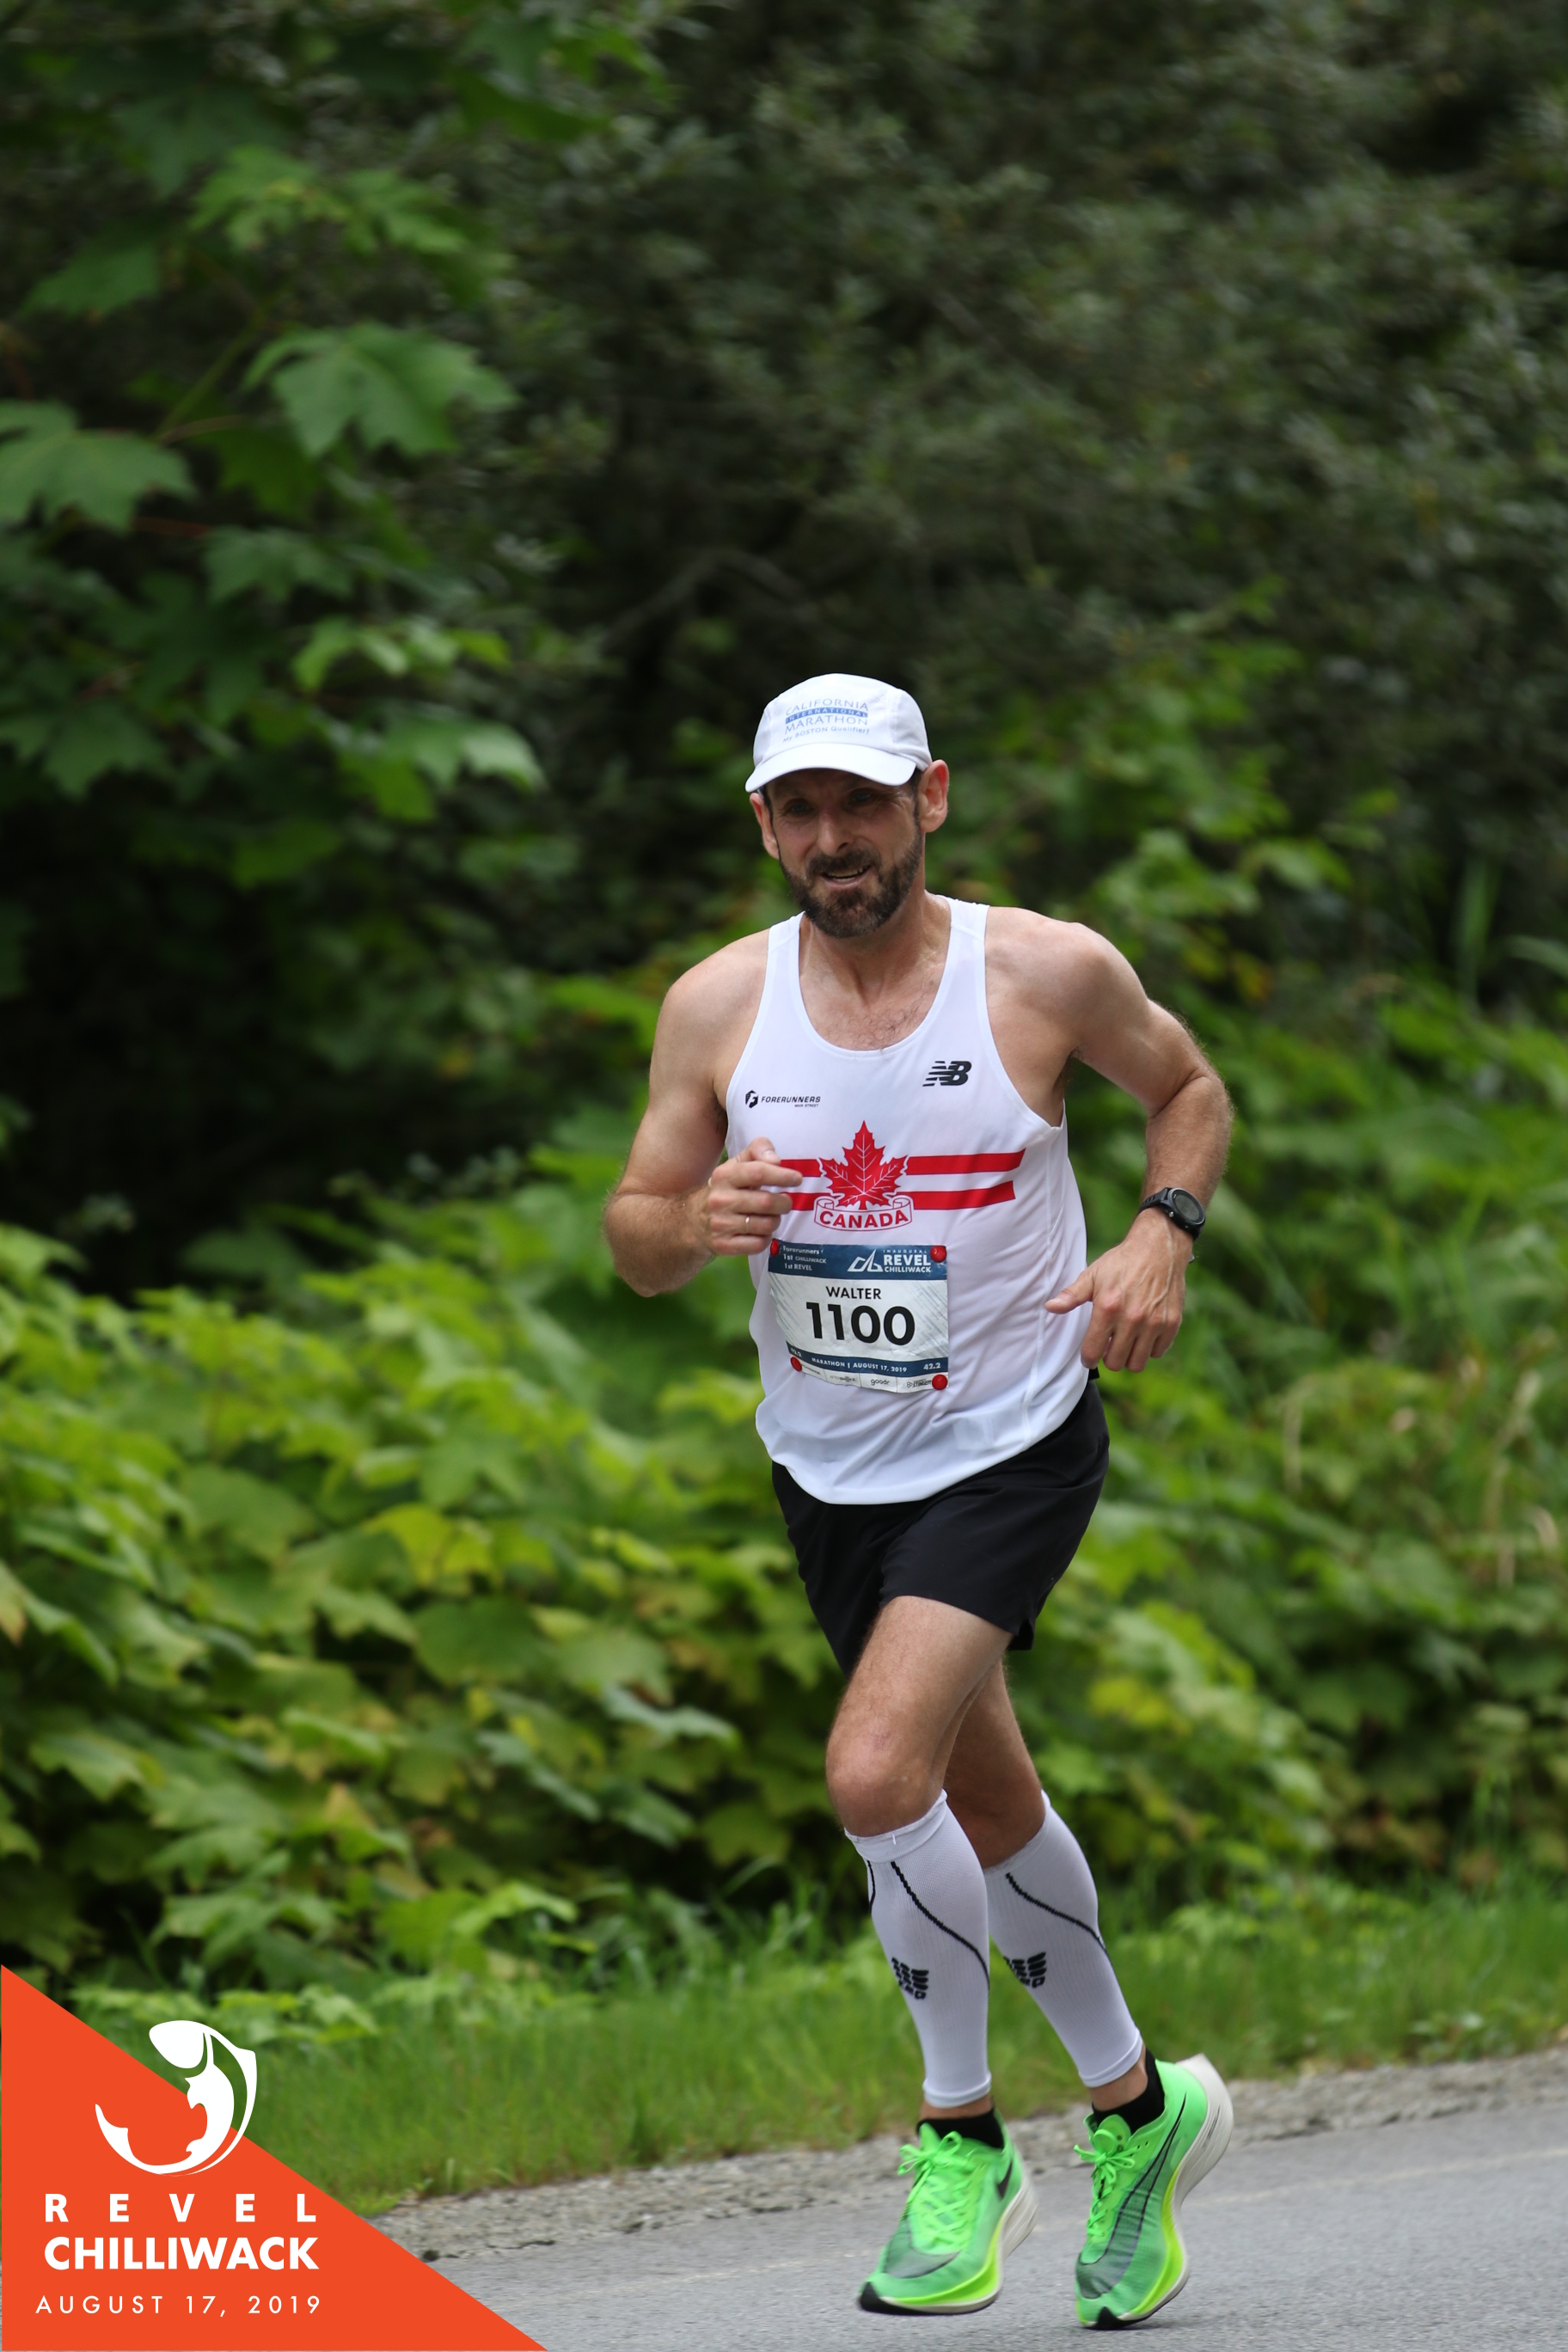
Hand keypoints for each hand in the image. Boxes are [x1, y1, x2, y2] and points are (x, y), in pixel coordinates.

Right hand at [692, 1135, 801, 1257]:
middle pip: (766, 1202)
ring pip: (766, 1225)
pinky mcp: (723, 1245)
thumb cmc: (725, 1189)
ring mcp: (720, 1224)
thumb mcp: (736, 1164)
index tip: (797, 1179)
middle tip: (785, 1203)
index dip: (781, 1176)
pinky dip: (766, 1238)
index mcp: (724, 1176)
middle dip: (784, 1203)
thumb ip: (757, 1151)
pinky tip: (761, 1231)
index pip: (757, 1172)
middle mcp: (720, 1200)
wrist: (693, 1221)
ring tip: (771, 1216)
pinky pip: (758, 1244)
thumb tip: (776, 1160)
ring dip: (776, 1220)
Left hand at [1044, 1211, 1191, 1371]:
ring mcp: (1154, 1322)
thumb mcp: (1093, 1275)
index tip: (1089, 1357)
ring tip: (1125, 1344)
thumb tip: (1050, 1307)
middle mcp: (1132, 1318)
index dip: (1088, 1358)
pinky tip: (1143, 1335)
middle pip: (1115, 1362)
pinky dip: (1149, 1349)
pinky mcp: (1171, 1323)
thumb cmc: (1122, 1262)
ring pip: (1137, 1363)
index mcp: (1108, 1308)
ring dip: (1128, 1357)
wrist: (1159, 1248)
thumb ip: (1071, 1296)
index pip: (1093, 1351)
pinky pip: (1157, 1352)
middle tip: (1108, 1346)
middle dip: (1107, 1358)